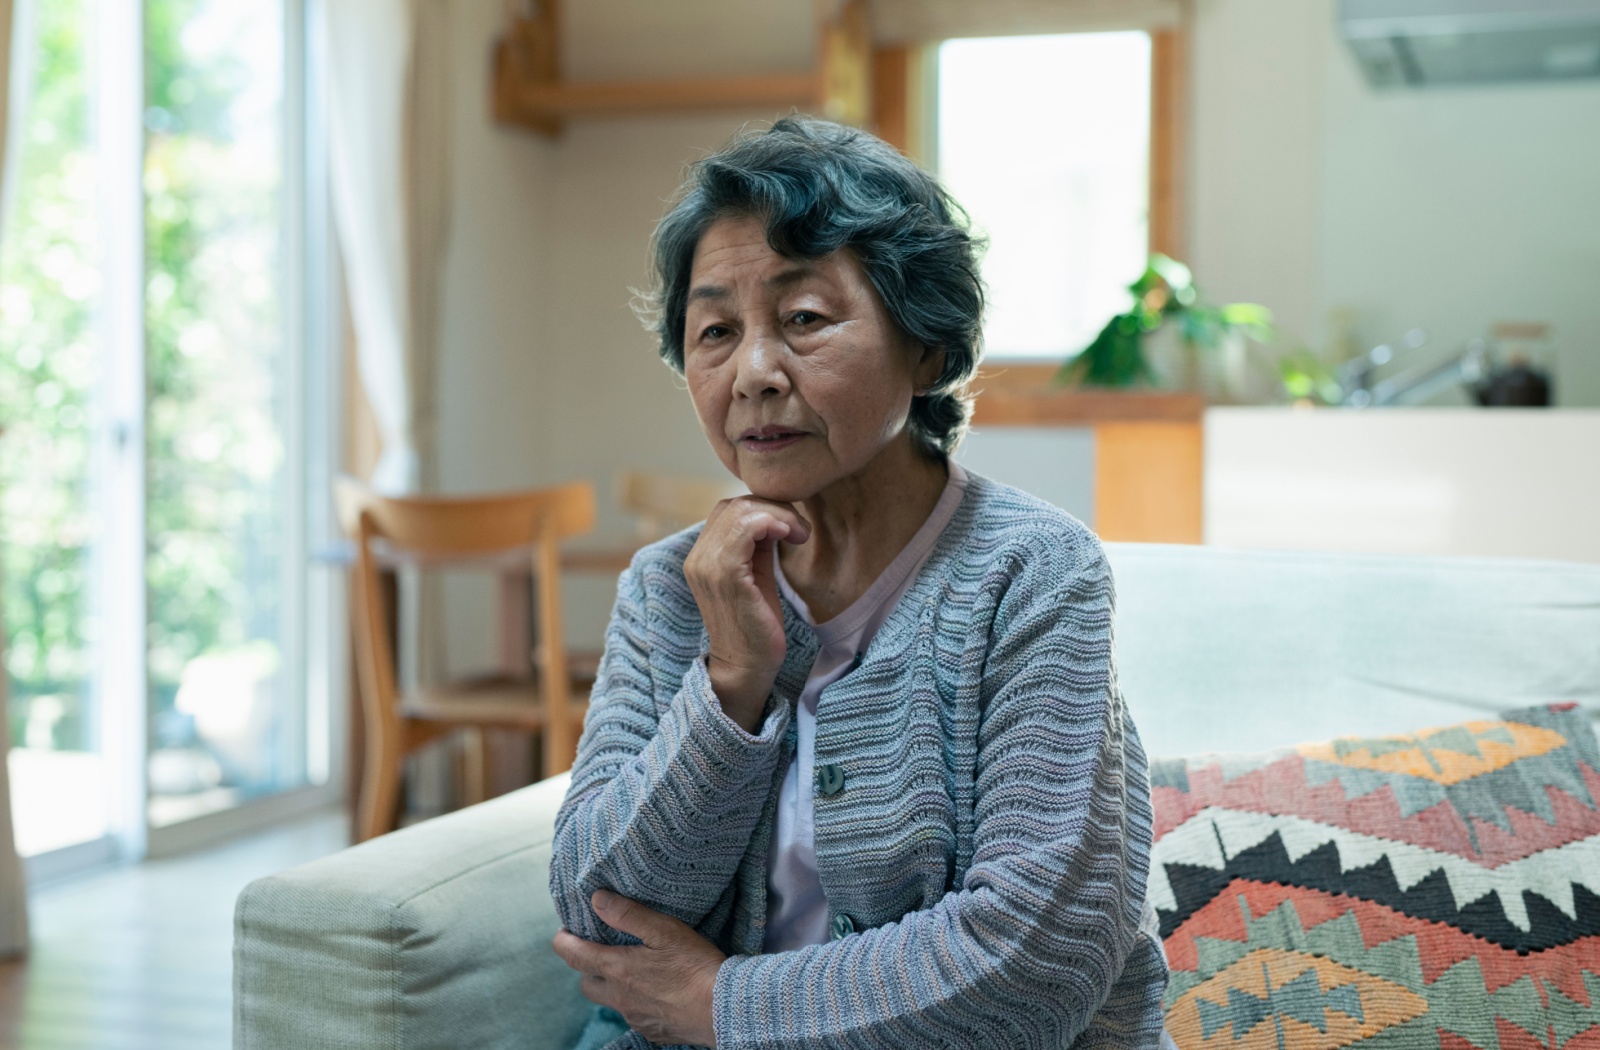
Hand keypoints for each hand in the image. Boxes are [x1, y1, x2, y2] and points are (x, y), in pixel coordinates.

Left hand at [552, 891, 725, 1046]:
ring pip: (610, 1001)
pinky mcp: (652, 1031)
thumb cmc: (695, 965)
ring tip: (633, 969)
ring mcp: (635, 1018)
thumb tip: (596, 899)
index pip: (573, 956)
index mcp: (617, 970)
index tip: (564, 932)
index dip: (563, 942)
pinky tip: (657, 991)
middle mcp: (620, 998)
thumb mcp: (663, 929)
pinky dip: (636, 1001)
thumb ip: (627, 914)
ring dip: (612, 985)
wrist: (723, 1009)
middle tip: (599, 950)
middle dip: (586, 966)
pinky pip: (633, 1015)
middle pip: (586, 983)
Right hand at [683, 496, 810, 730]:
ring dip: (778, 514)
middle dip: (774, 507)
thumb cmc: (755, 624)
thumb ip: (757, 545)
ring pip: (741, 511)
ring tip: (799, 533)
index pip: (728, 509)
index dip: (762, 507)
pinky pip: (747, 528)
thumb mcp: (755, 574)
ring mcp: (708, 565)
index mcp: (701, 556)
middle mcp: (698, 558)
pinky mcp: (726, 575)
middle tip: (800, 528)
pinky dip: (773, 522)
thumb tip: (774, 514)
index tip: (791, 525)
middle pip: (734, 505)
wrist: (746, 666)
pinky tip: (791, 536)